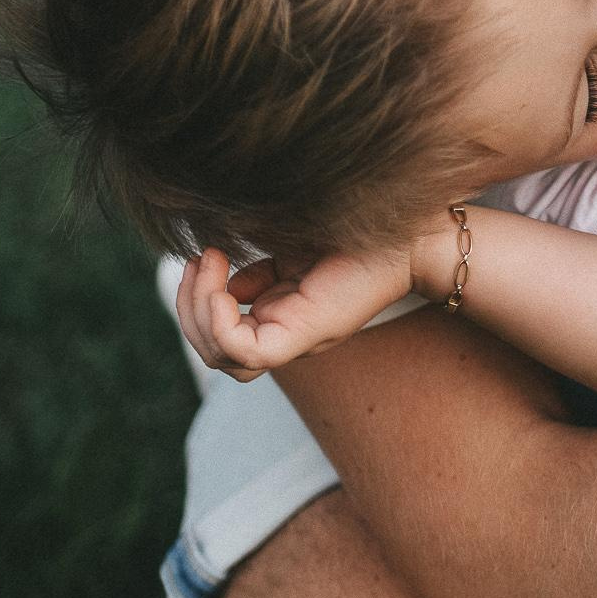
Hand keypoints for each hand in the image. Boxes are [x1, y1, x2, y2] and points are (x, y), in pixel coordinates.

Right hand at [175, 246, 417, 382]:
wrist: (407, 238)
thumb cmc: (356, 240)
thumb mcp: (290, 257)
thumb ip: (257, 275)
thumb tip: (224, 285)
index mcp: (284, 320)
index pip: (225, 340)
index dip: (199, 304)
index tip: (203, 256)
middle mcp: (287, 337)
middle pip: (215, 355)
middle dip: (189, 310)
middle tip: (195, 262)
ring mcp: (295, 340)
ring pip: (223, 360)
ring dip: (199, 313)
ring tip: (206, 264)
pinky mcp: (304, 336)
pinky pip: (245, 353)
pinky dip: (219, 319)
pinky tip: (223, 280)